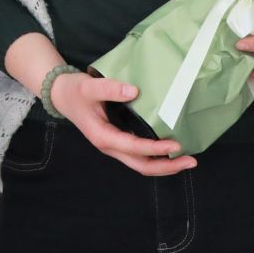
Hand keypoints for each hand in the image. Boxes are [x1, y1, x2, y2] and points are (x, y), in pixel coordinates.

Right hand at [50, 72, 196, 176]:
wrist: (62, 95)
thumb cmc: (75, 91)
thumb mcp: (89, 86)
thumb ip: (109, 88)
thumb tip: (134, 91)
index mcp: (103, 137)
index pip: (134, 148)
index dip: (155, 148)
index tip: (176, 144)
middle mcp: (110, 146)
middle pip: (142, 165)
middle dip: (167, 166)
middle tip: (191, 161)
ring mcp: (115, 146)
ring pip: (142, 164)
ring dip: (164, 165)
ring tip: (187, 160)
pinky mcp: (118, 141)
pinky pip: (140, 156)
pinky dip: (156, 157)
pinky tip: (170, 151)